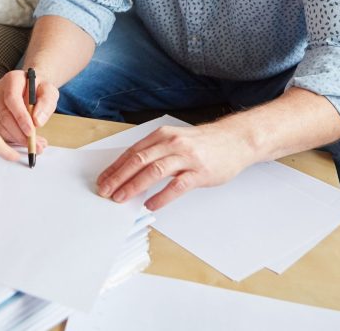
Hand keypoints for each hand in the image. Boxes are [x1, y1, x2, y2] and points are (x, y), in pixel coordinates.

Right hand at [0, 70, 51, 150]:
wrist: (30, 88)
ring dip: (16, 139)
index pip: (12, 99)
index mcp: (12, 79)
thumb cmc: (39, 89)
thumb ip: (46, 104)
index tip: (31, 132)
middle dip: (19, 133)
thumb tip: (37, 121)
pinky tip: (23, 141)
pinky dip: (10, 139)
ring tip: (34, 145)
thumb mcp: (49, 92)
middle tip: (35, 144)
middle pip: (4, 115)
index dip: (21, 117)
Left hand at [95, 123, 254, 209]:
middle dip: (118, 177)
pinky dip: (161, 196)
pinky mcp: (200, 172)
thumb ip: (156, 152)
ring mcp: (186, 157)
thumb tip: (131, 172)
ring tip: (121, 198)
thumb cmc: (204, 143)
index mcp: (162, 135)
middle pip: (139, 160)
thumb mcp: (176, 140)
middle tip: (105, 191)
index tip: (103, 180)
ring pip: (154, 171)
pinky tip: (151, 205)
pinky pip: (177, 186)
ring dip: (134, 185)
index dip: (115, 167)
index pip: (132, 152)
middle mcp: (172, 144)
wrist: (236, 140)